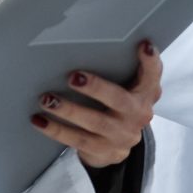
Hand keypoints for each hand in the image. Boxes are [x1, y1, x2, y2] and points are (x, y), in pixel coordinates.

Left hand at [33, 40, 164, 167]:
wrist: (119, 145)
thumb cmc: (120, 107)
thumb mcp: (130, 89)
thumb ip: (127, 69)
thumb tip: (104, 42)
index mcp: (145, 94)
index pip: (152, 75)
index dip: (150, 62)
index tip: (143, 46)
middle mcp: (138, 115)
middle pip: (119, 100)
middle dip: (96, 88)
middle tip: (72, 77)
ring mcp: (121, 135)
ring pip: (94, 123)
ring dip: (68, 110)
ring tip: (47, 99)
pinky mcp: (104, 150)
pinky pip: (77, 140)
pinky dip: (56, 130)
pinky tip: (39, 120)